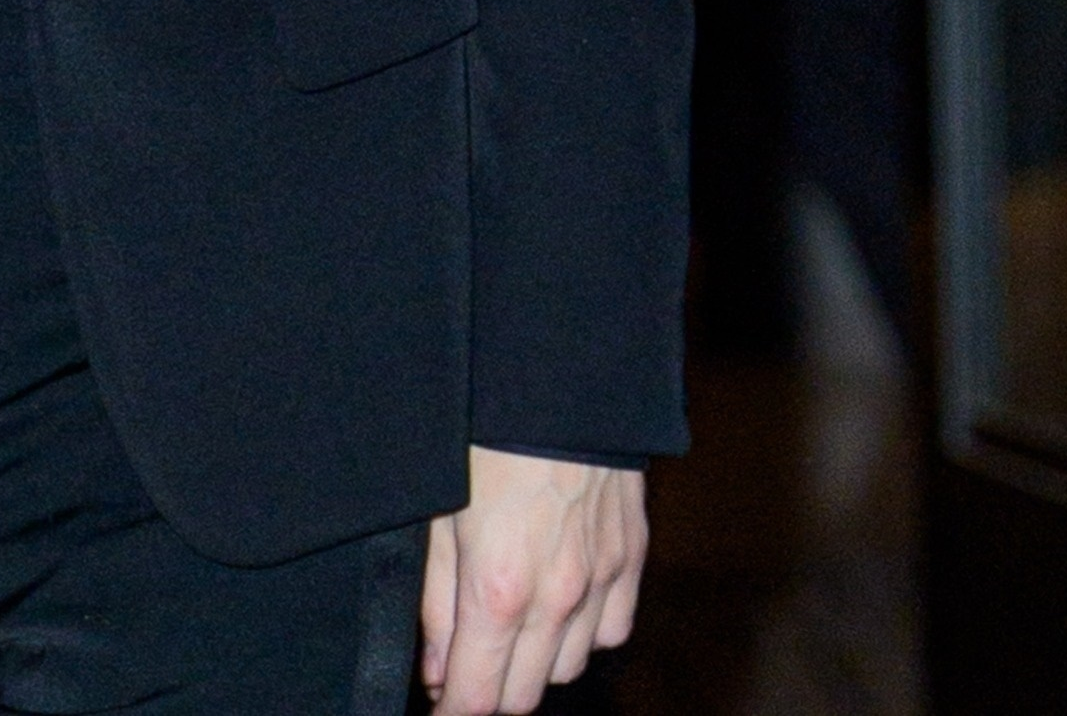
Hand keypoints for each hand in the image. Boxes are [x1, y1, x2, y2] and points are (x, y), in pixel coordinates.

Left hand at [420, 448, 647, 710]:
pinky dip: (583, 633)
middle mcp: (558, 600)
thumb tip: (438, 670)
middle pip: (525, 694)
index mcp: (498, 591)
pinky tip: (558, 606)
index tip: (441, 708)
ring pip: (569, 667)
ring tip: (506, 629)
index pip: (480, 695)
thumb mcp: (435, 517)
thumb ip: (436, 602)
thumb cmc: (480, 439)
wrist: (554, 384)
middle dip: (490, 692)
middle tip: (465, 669)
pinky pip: (611, 631)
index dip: (455, 711)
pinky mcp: (630, 561)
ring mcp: (601, 583)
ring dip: (535, 662)